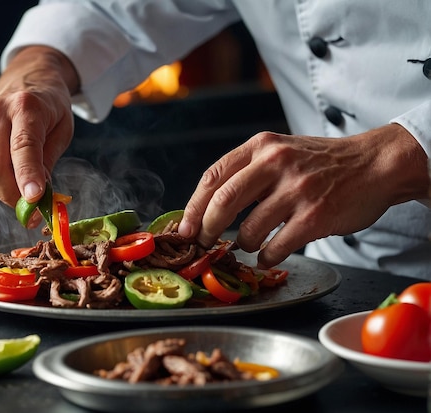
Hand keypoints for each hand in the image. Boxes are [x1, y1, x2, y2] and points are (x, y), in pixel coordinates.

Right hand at [0, 46, 79, 218]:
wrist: (29, 77)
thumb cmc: (51, 106)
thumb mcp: (62, 129)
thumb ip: (48, 160)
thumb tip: (37, 195)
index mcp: (26, 106)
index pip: (23, 146)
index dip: (27, 176)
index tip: (35, 200)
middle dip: (12, 195)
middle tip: (31, 214)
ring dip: (3, 195)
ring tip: (25, 205)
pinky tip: (11, 189)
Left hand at [178, 124, 429, 267]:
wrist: (375, 164)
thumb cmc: (322, 162)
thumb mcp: (281, 151)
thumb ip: (248, 171)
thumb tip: (208, 207)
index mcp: (262, 147)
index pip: (213, 176)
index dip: (193, 206)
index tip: (185, 227)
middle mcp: (276, 164)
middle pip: (223, 202)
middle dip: (207, 229)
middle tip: (204, 243)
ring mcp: (297, 190)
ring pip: (249, 230)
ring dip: (243, 244)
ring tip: (249, 244)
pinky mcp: (315, 216)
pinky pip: (276, 247)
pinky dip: (265, 257)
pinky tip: (268, 255)